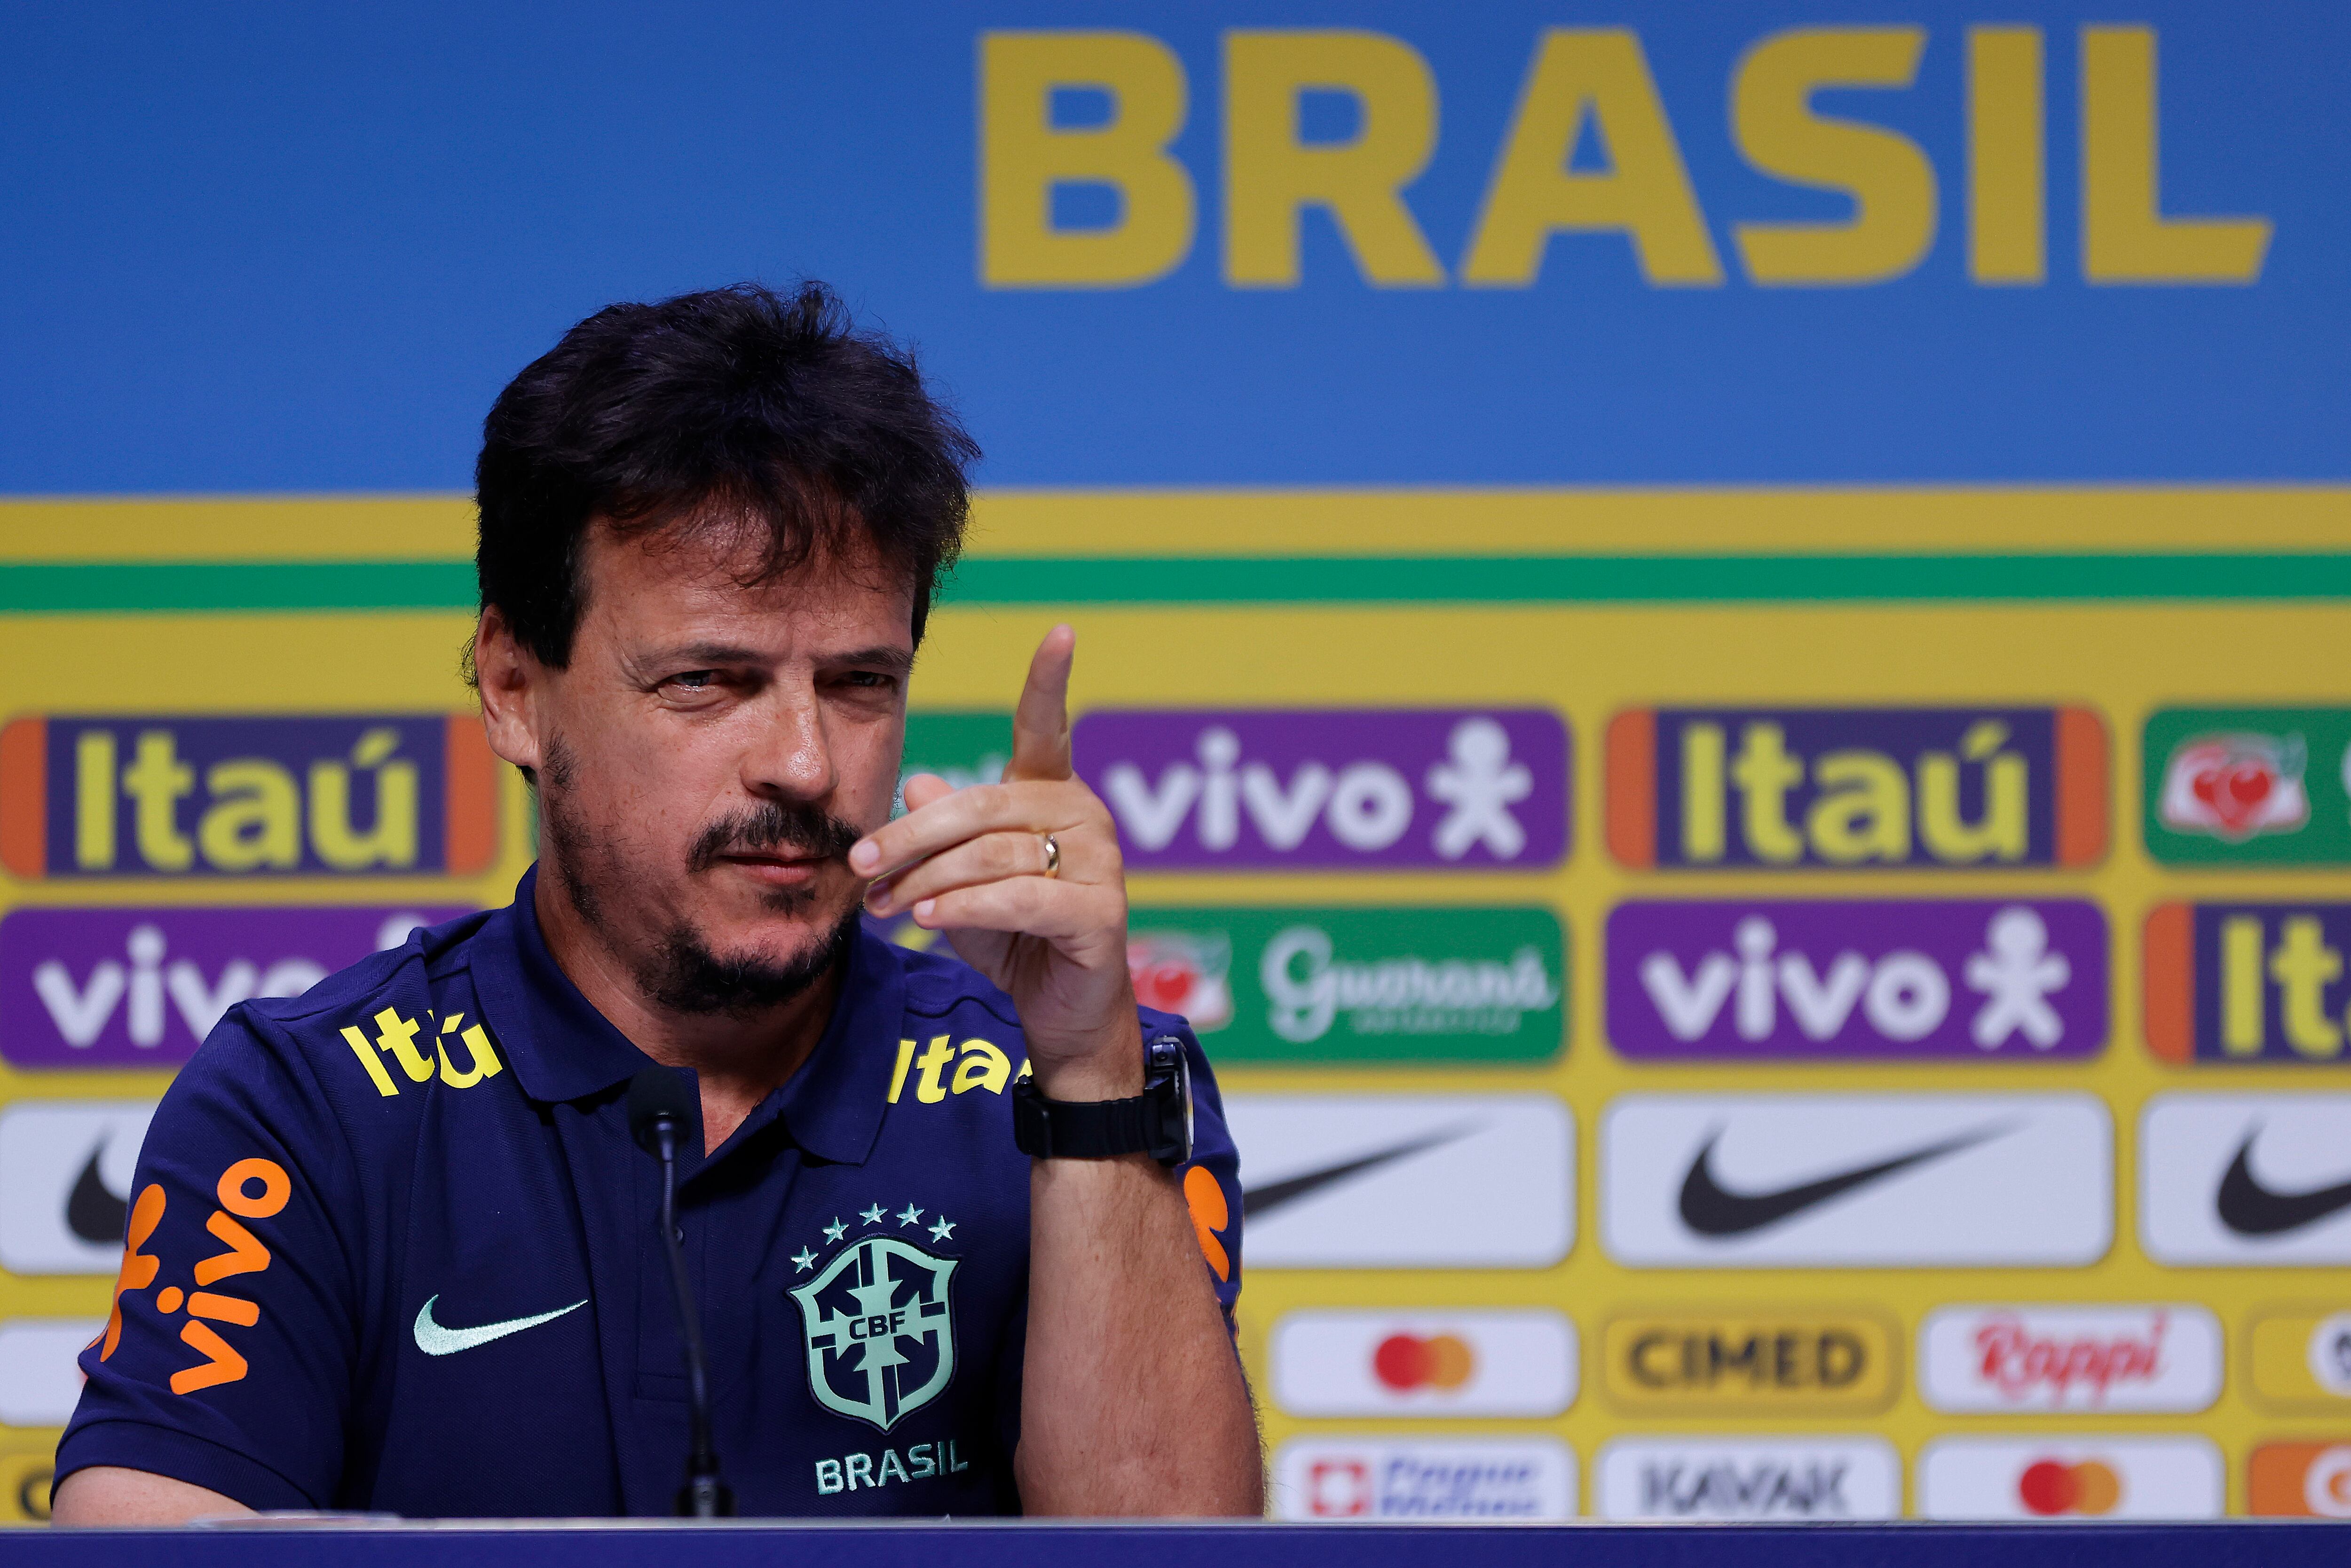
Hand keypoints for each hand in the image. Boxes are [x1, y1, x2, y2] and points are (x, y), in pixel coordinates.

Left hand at [850, 626, 1140, 1099]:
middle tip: (858, 862)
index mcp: (1054, 796)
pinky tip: (928, 916)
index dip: (1051, 683)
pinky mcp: (1101, 914)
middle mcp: (1086, 817)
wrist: (1061, 1014)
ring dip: (926, 880)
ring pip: (992, 855)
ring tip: (884, 904)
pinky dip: (966, 907)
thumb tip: (917, 782)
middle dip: (911, 836)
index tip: (1062, 632)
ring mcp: (1101, 865)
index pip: (1050, 730)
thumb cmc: (1015, 940)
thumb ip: (945, 832)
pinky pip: (1019, 899)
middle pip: (982, 806)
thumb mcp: (963, 880)